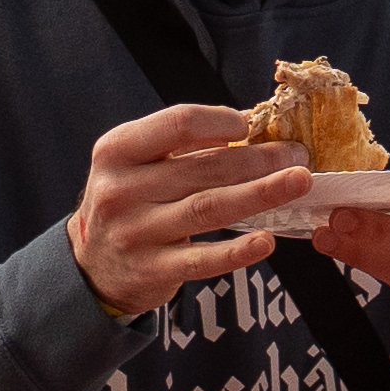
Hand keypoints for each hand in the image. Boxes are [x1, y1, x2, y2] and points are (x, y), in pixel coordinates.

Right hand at [68, 103, 307, 319]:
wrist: (91, 265)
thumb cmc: (127, 201)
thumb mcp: (135, 163)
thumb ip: (182, 144)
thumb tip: (251, 124)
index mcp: (117, 151)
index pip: (177, 123)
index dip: (221, 121)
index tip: (252, 125)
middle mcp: (122, 190)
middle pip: (203, 167)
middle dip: (258, 158)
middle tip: (298, 154)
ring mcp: (136, 232)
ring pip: (209, 208)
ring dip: (260, 193)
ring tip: (299, 182)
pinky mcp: (153, 269)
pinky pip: (202, 260)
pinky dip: (237, 252)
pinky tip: (266, 241)